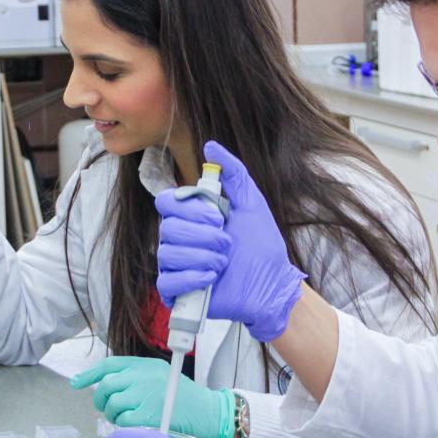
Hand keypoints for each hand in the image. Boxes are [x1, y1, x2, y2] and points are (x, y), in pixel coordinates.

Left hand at [69, 356, 235, 437]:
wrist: (208, 413)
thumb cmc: (185, 399)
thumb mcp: (161, 376)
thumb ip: (136, 376)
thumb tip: (105, 384)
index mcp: (146, 365)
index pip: (110, 365)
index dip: (90, 374)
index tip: (76, 383)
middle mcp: (144, 376)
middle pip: (106, 386)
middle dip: (102, 400)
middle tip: (109, 408)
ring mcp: (144, 395)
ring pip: (112, 405)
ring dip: (114, 415)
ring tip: (128, 418)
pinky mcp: (146, 415)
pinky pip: (122, 421)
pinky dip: (125, 426)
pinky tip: (138, 425)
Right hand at [154, 141, 304, 342]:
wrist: (272, 282)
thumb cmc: (261, 244)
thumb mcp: (251, 203)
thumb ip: (233, 173)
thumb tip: (211, 146)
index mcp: (191, 216)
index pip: (165, 202)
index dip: (190, 209)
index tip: (218, 216)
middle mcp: (179, 239)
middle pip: (166, 228)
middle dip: (203, 235)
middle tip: (227, 242)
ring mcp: (176, 266)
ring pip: (166, 254)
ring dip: (202, 256)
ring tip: (223, 262)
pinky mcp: (177, 292)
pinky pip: (166, 282)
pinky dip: (191, 278)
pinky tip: (211, 278)